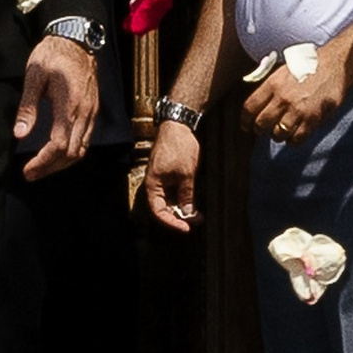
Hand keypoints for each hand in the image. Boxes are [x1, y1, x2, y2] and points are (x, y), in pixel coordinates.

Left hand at [15, 34, 98, 177]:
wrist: (77, 39)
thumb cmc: (52, 55)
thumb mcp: (34, 75)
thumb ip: (28, 107)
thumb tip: (19, 134)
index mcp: (68, 105)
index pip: (59, 145)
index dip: (43, 162)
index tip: (28, 170)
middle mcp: (84, 112)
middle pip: (72, 154)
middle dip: (51, 168)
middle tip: (31, 174)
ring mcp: (92, 112)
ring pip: (82, 150)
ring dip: (62, 163)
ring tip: (42, 168)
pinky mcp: (94, 110)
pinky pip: (87, 140)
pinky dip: (73, 152)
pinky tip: (58, 153)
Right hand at [143, 116, 200, 232]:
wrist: (178, 124)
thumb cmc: (179, 147)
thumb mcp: (187, 174)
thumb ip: (186, 195)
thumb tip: (188, 214)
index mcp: (154, 184)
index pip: (158, 211)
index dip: (172, 222)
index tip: (186, 228)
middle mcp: (155, 183)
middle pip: (164, 208)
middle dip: (180, 216)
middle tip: (197, 221)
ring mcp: (161, 178)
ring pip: (170, 200)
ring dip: (183, 207)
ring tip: (199, 213)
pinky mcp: (168, 173)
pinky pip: (173, 191)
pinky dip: (183, 197)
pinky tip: (194, 200)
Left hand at [246, 41, 351, 143]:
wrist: (334, 64)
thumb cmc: (308, 65)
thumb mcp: (282, 71)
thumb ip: (269, 87)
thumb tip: (256, 103)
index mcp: (272, 84)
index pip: (249, 107)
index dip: (245, 120)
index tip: (246, 126)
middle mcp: (282, 98)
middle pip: (261, 124)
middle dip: (260, 129)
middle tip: (263, 130)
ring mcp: (298, 110)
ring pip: (278, 134)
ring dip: (278, 136)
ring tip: (281, 131)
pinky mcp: (313, 119)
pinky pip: (297, 139)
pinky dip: (293, 141)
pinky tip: (295, 135)